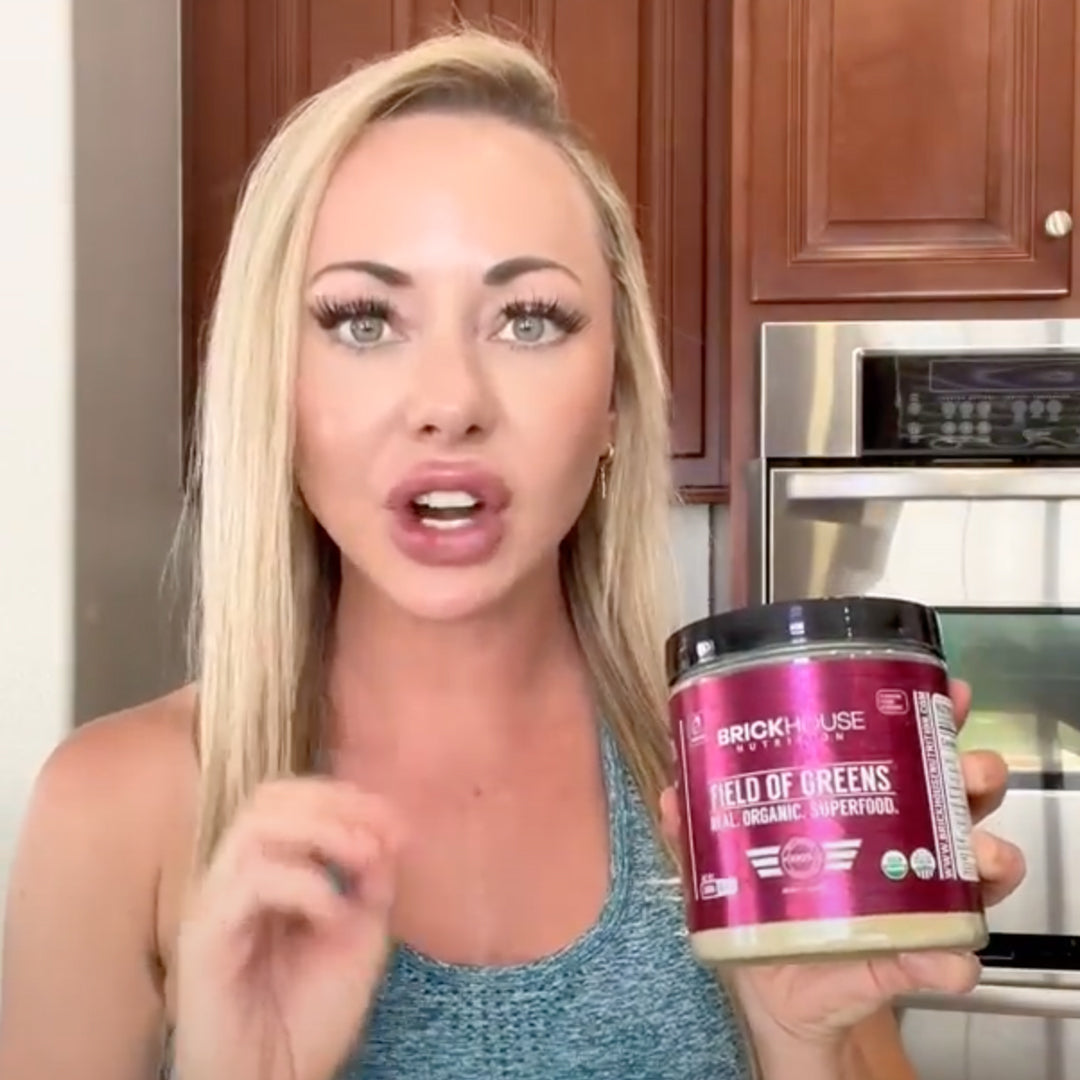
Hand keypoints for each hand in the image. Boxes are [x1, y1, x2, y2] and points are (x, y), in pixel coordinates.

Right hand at [173, 778, 403, 1079]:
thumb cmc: (310, 1017)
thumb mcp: (359, 934)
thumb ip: (370, 879)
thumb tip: (386, 832)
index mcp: (266, 872)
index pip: (293, 800)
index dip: (347, 798)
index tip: (399, 824)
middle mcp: (233, 879)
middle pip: (269, 798)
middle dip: (335, 803)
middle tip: (382, 833)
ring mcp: (215, 903)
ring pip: (255, 825)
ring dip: (323, 831)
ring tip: (364, 860)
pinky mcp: (203, 936)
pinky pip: (252, 880)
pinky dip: (306, 885)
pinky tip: (334, 914)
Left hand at [660, 678, 1025, 1056]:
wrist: (779, 997)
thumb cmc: (765, 915)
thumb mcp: (727, 866)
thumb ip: (695, 833)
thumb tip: (668, 794)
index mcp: (863, 808)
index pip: (906, 752)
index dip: (932, 720)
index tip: (944, 694)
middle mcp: (902, 843)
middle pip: (956, 793)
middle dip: (972, 773)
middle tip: (969, 770)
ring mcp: (918, 896)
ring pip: (977, 859)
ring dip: (988, 852)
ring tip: (980, 853)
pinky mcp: (915, 957)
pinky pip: (951, 955)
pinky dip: (954, 958)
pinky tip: (951, 959)